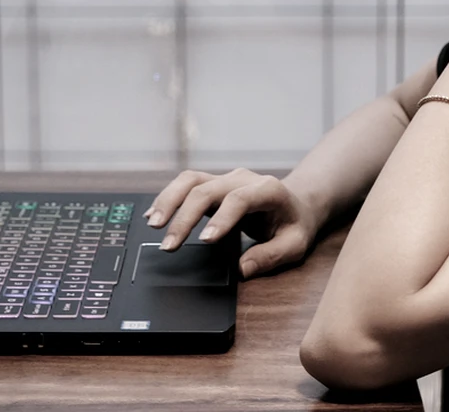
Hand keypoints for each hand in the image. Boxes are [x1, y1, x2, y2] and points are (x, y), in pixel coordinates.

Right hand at [145, 168, 319, 278]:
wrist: (296, 204)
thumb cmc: (295, 225)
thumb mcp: (295, 245)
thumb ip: (270, 256)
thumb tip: (243, 269)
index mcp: (269, 190)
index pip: (240, 199)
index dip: (221, 218)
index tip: (204, 241)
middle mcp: (243, 179)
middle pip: (207, 189)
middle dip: (184, 216)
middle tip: (169, 245)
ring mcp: (226, 179)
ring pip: (191, 180)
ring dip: (169, 200)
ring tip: (153, 225)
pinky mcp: (213, 184)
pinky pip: (186, 185)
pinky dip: (168, 198)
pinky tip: (153, 215)